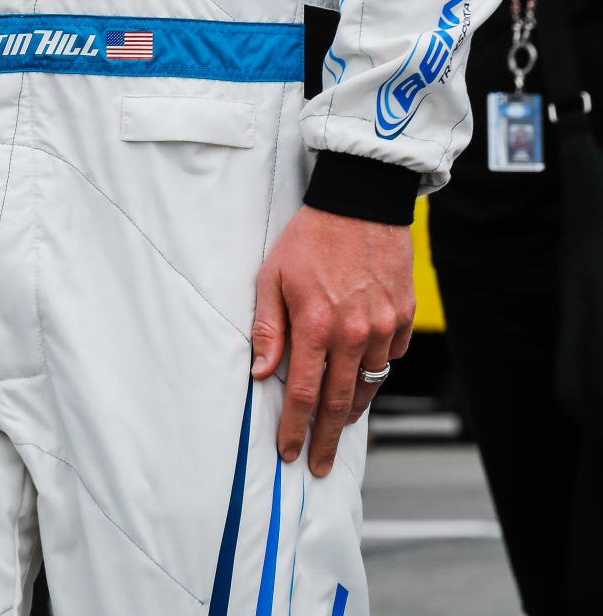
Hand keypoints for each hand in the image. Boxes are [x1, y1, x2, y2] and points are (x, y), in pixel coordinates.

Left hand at [251, 204, 413, 475]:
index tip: (289, 453)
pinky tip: (363, 371)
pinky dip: (376, 370)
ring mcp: (384, 328)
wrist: (361, 201)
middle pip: (340, 404)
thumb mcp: (273, 275)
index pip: (302, 394)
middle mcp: (353, 334)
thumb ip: (268, 327)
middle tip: (319, 464)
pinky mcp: (405, 317)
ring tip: (338, 424)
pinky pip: (391, 358)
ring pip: (369, 385)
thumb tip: (260, 373)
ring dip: (353, 409)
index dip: (294, 428)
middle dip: (327, 440)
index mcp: (315, 325)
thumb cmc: (310, 236)